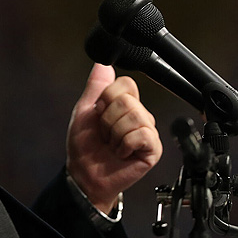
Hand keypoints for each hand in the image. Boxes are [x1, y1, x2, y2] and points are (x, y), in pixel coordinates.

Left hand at [66, 63, 161, 212]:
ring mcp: (147, 131)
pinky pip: (142, 134)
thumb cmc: (85, 146)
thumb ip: (96, 86)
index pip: (125, 83)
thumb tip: (103, 64)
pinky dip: (125, 144)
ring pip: (135, 116)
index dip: (106, 99)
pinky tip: (122, 153)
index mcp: (125, 104)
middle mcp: (139, 115)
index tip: (99, 115)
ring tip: (113, 144)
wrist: (85, 174)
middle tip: (105, 134)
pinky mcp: (153, 149)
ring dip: (115, 133)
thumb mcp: (85, 110)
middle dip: (108, 119)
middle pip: (128, 100)